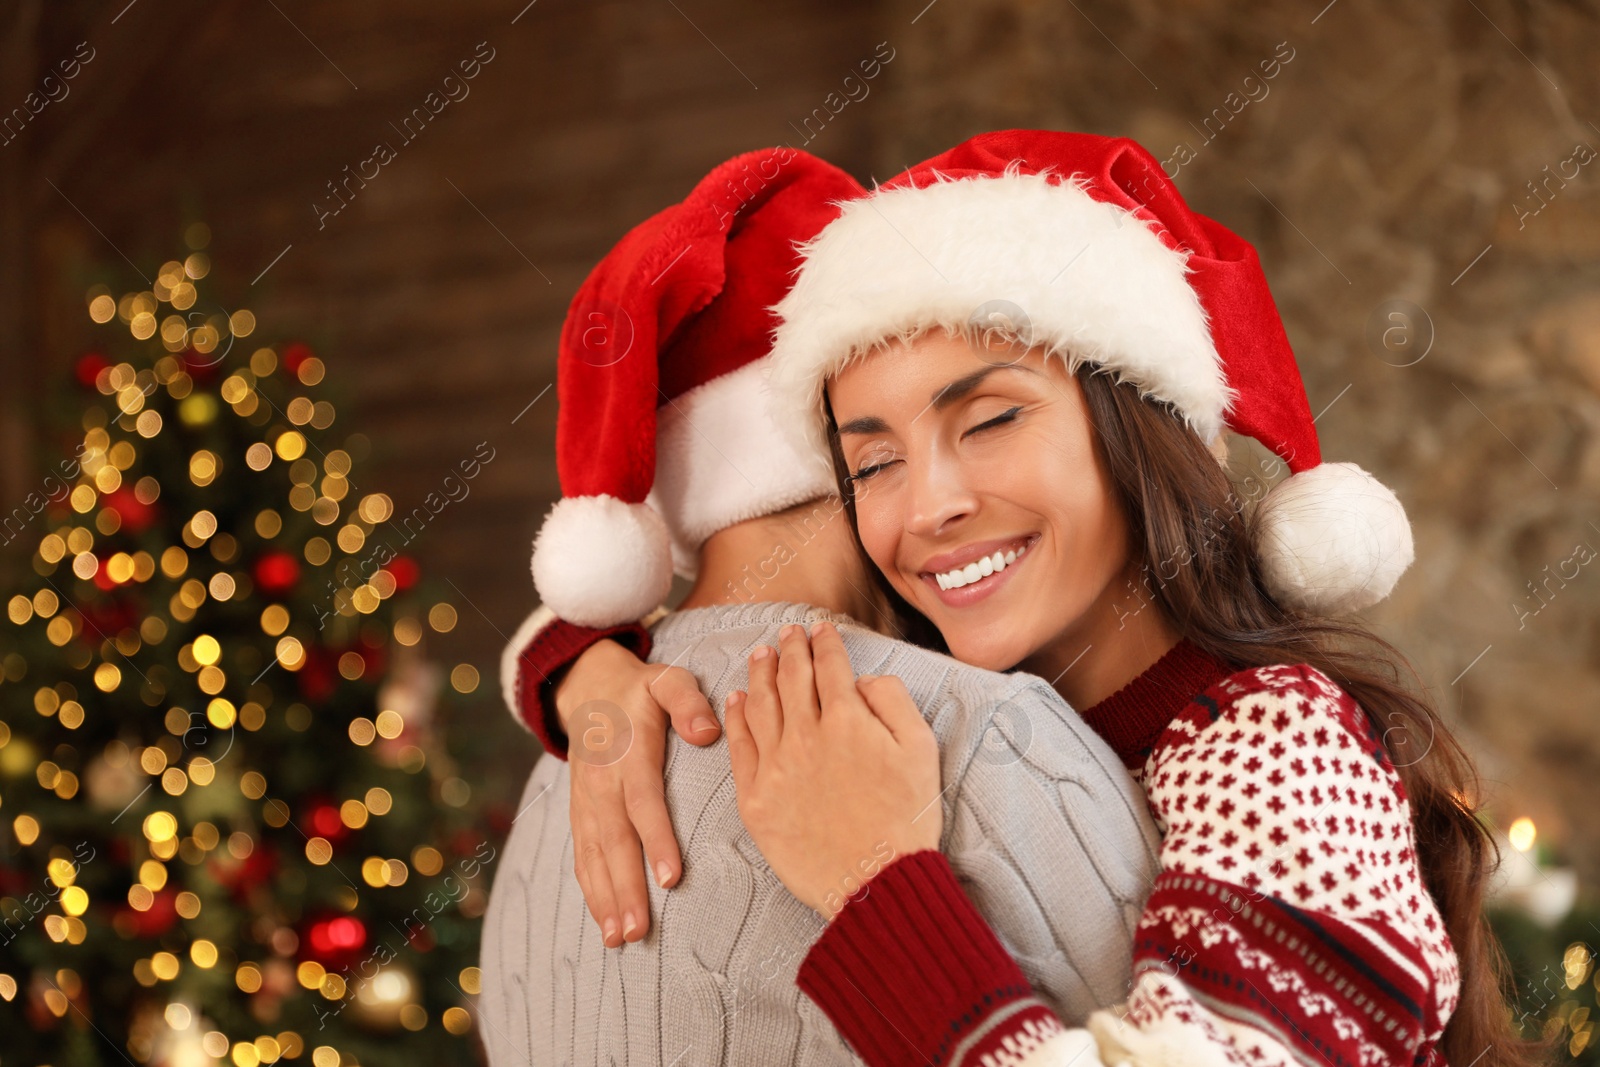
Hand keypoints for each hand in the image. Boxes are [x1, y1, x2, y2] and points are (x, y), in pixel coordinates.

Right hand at [555, 638, 719, 946]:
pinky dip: (591, 890)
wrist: (587, 686)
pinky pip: (582, 855)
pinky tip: (603, 921)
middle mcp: (602, 782)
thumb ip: (687, 702)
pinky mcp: (579, 811)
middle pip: (614, 840)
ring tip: (619, 938)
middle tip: (638, 930)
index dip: (656, 839)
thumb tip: (707, 732)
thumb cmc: (641, 689)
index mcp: (628, 752)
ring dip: (605, 898)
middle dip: (625, 887)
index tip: (671, 878)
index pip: (643, 801)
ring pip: (593, 855)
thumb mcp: (667, 680)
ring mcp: (586, 800)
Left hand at [724, 620, 941, 919]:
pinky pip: (739, 746)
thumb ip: (892, 701)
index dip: (825, 642)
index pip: (830, 666)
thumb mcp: (921, 749)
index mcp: (846, 719)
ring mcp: (775, 767)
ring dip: (759, 673)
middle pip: (791, 678)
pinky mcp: (755, 799)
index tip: (820, 629)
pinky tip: (736, 699)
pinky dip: (736, 716)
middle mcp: (805, 735)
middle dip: (790, 649)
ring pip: (760, 705)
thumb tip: (861, 682)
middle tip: (787, 633)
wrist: (877, 881)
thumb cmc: (906, 818)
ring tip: (760, 654)